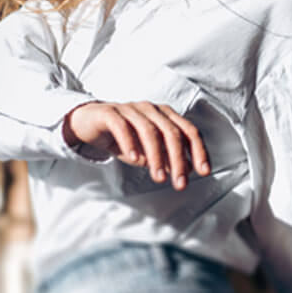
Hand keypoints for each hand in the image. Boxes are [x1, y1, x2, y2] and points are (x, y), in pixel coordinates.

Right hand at [63, 100, 210, 189]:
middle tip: (180, 183)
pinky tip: (134, 160)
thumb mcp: (146, 150)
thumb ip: (164, 157)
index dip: (198, 151)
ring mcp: (130, 108)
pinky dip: (130, 143)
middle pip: (171, 133)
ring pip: (149, 131)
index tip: (204, 172)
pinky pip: (122, 126)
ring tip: (159, 178)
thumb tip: (182, 172)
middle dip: (179, 160)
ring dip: (157, 156)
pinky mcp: (109, 112)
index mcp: (164, 115)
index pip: (188, 131)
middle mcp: (150, 109)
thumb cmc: (122, 137)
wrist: (88, 124)